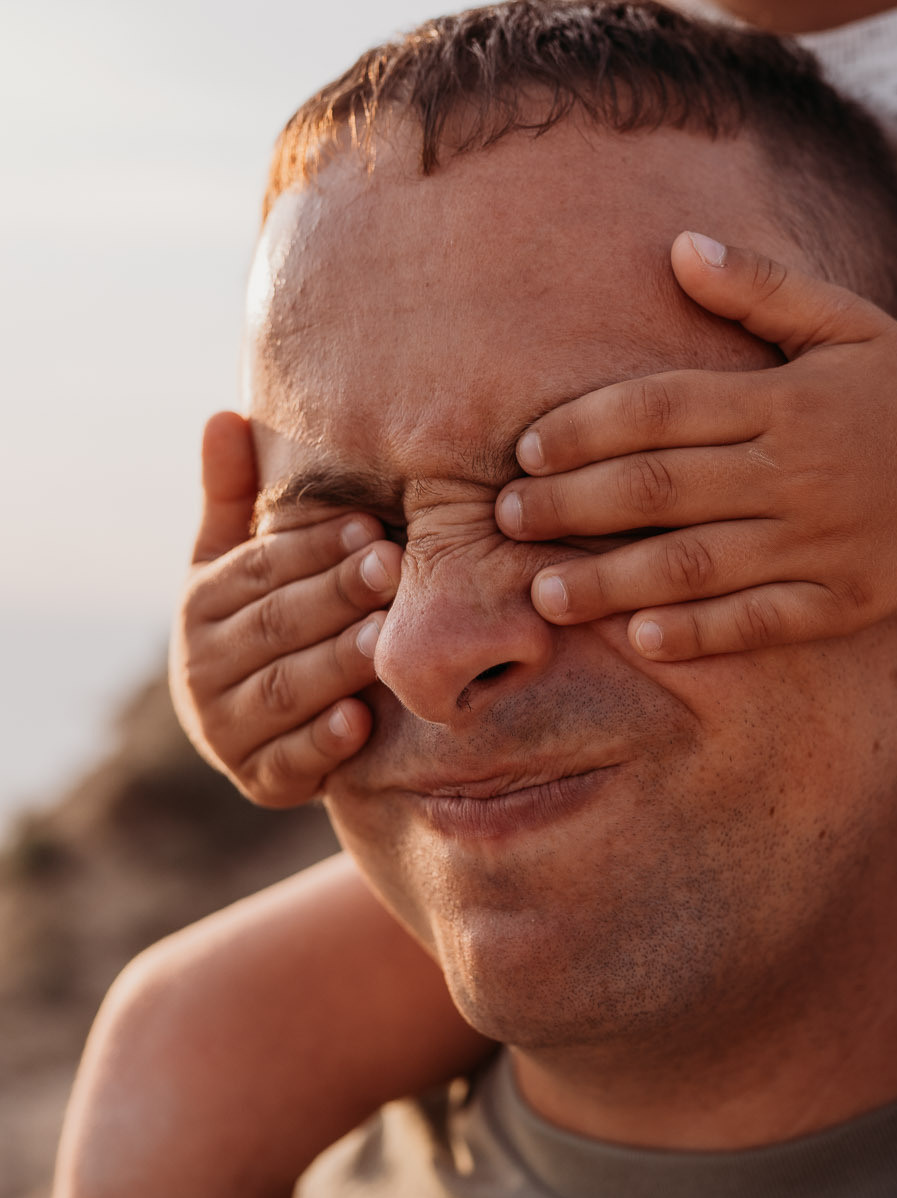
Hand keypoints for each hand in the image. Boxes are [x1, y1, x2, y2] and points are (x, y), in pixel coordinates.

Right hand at [168, 412, 402, 805]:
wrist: (264, 727)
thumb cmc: (268, 619)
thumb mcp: (241, 560)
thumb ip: (234, 496)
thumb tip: (223, 415)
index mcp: (200, 605)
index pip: (258, 569)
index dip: (312, 548)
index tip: (369, 524)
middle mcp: (201, 669)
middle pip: (276, 625)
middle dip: (336, 596)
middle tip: (394, 568)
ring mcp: (226, 731)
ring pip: (285, 690)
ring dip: (336, 663)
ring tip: (386, 640)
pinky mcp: (259, 782)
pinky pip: (289, 764)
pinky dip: (322, 744)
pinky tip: (360, 722)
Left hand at [495, 231, 896, 659]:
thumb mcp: (844, 320)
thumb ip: (760, 287)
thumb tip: (676, 245)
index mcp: (785, 398)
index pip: (663, 409)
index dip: (586, 427)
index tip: (526, 449)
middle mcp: (797, 470)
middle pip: (662, 488)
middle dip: (573, 505)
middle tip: (505, 520)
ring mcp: (820, 541)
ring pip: (697, 563)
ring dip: (613, 581)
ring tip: (544, 594)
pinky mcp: (844, 601)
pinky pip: (761, 621)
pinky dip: (700, 632)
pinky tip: (641, 638)